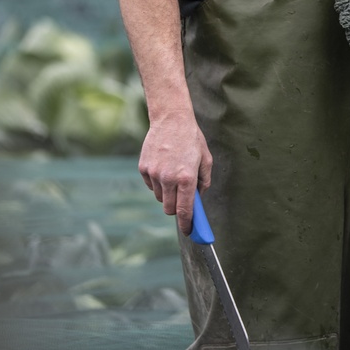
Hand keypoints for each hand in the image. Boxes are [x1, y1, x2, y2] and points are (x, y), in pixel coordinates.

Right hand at [137, 114, 212, 234]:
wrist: (171, 119)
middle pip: (169, 208)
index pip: (184, 210)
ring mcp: (154, 173)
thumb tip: (198, 199)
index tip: (189, 231)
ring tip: (173, 176)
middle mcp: (169, 178)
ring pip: (160, 197)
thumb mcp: (206, 159)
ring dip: (167, 194)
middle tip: (182, 201)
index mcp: (187, 178)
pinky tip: (164, 167)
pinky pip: (151, 185)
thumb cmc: (191, 139)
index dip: (187, 224)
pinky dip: (158, 183)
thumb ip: (204, 182)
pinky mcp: (143, 168)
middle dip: (176, 209)